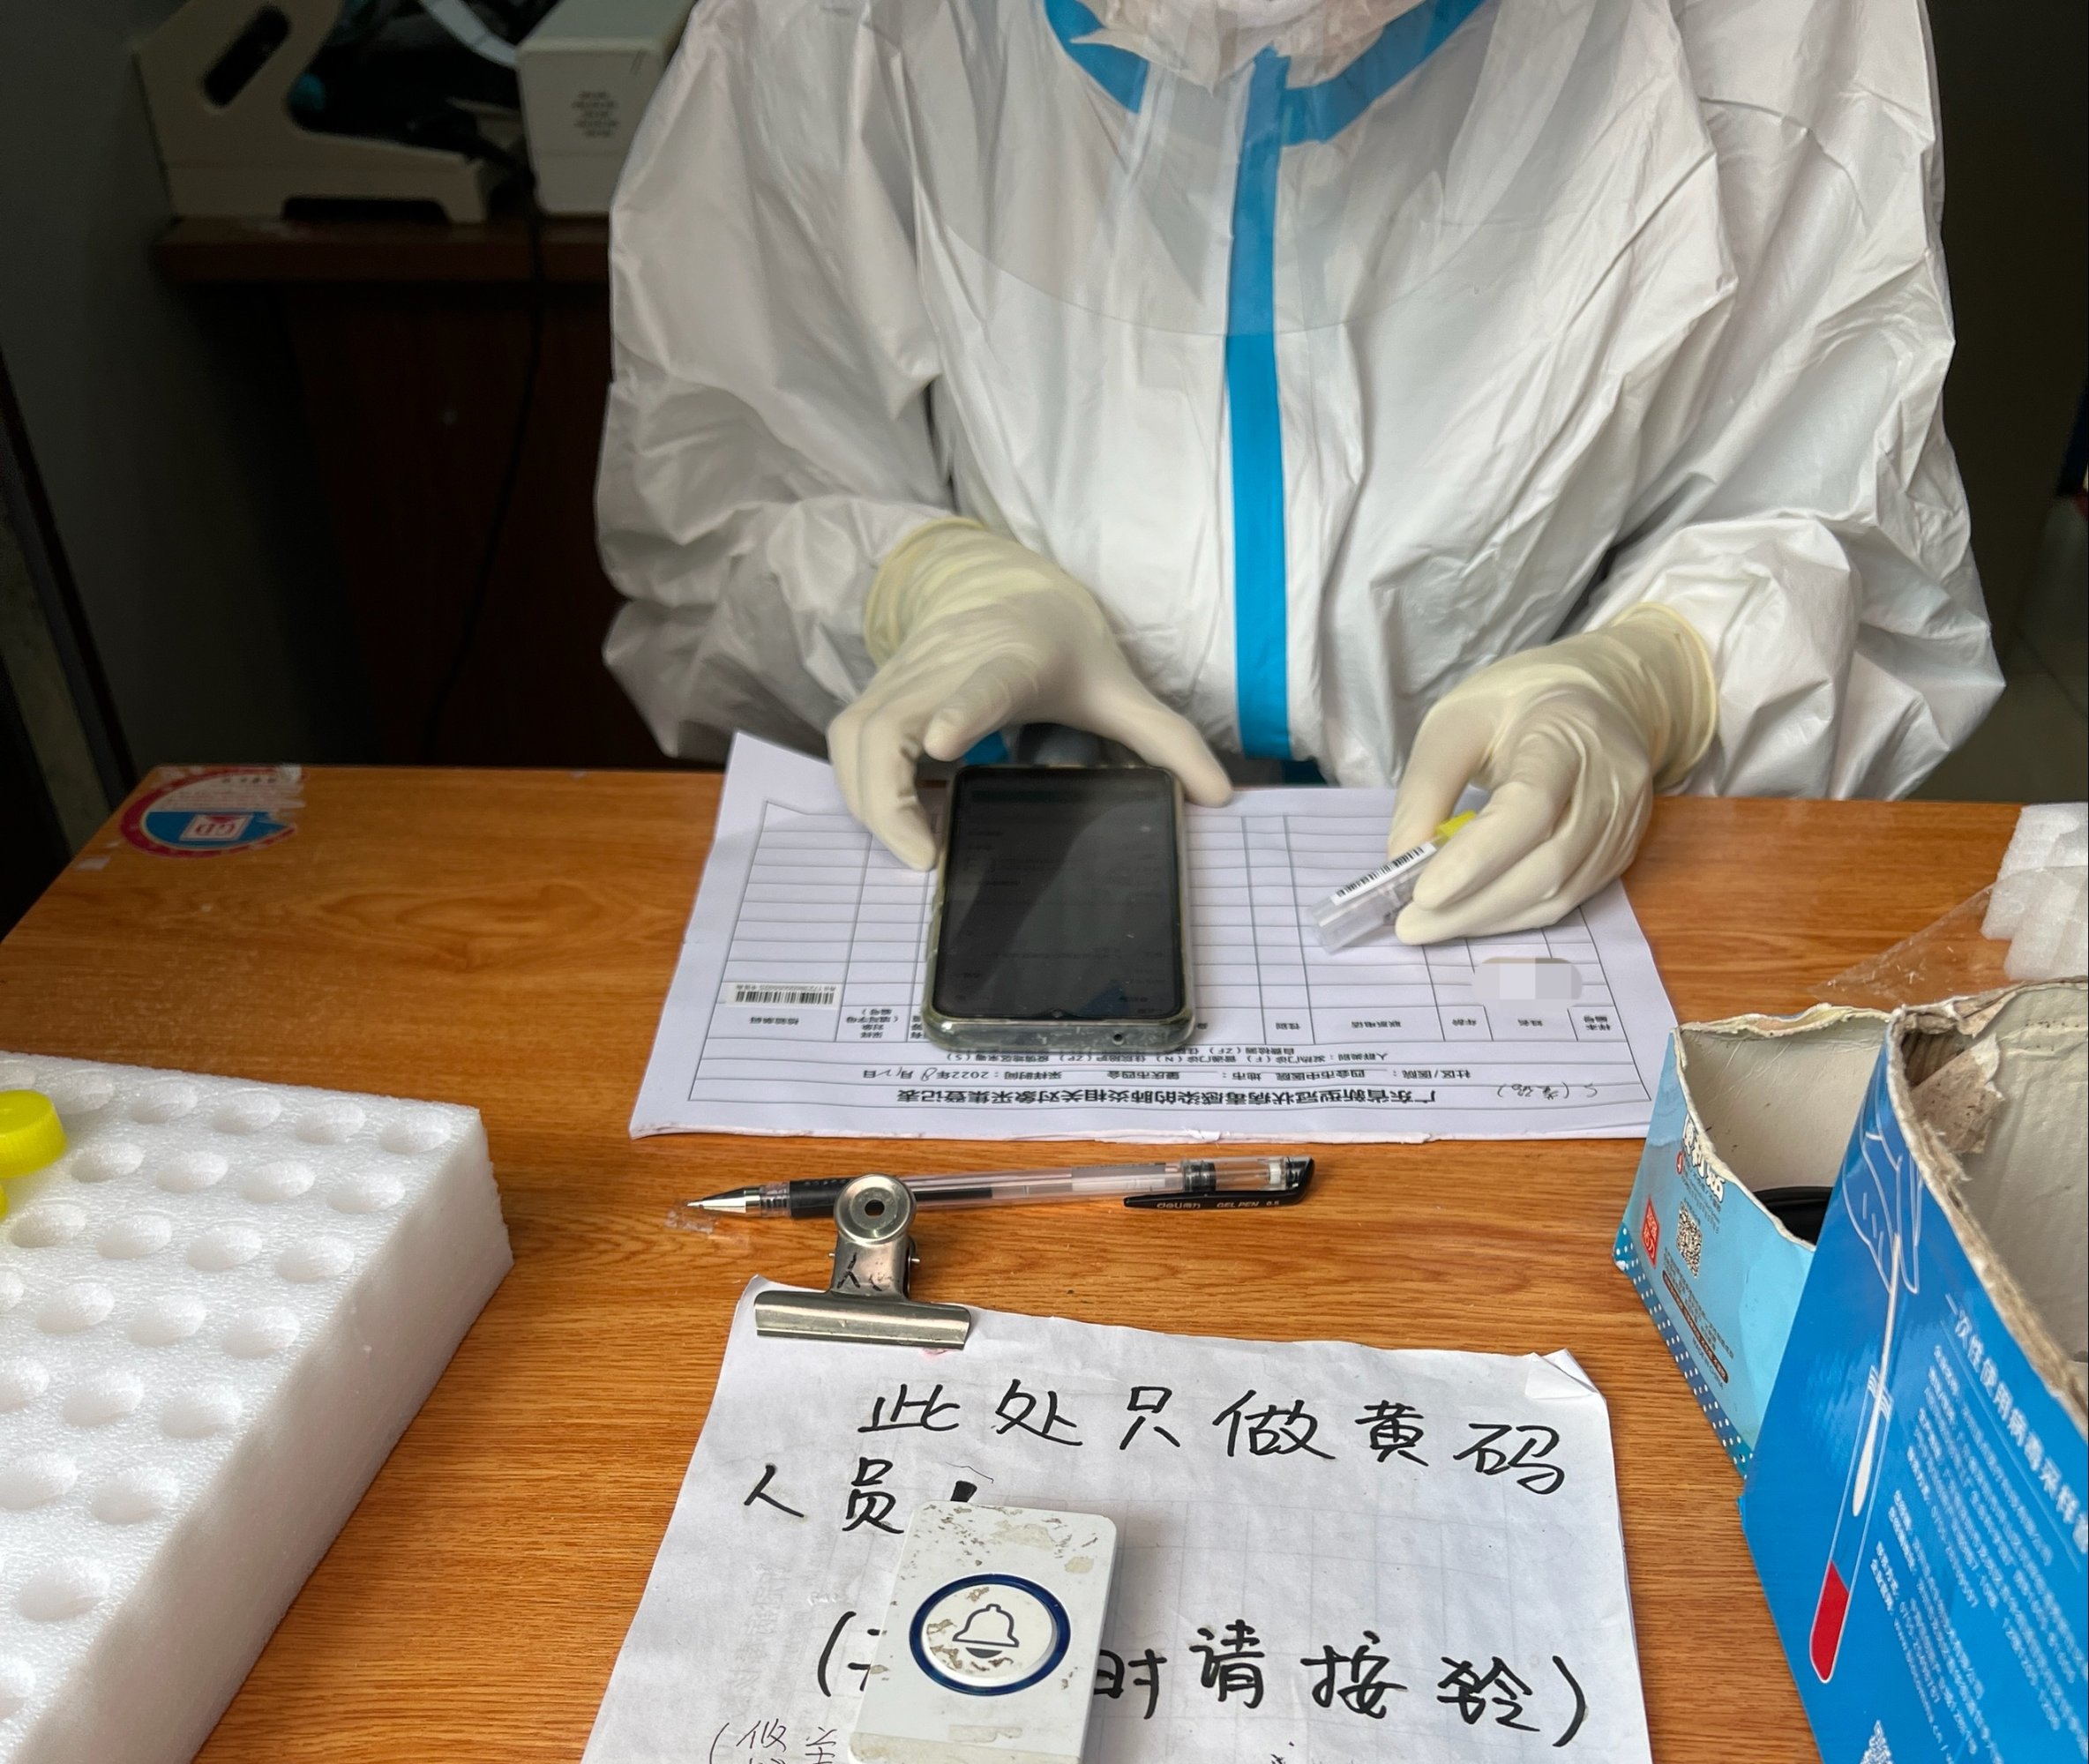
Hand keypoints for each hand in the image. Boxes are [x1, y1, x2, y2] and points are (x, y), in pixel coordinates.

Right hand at [830, 520, 1231, 865]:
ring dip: (868, 802)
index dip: (962, 711)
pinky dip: (862, 790)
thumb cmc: (1060, 643)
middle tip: (925, 858)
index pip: (981, 684)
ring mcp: (902, 678)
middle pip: (886, 726)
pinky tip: (900, 825)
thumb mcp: (1118, 687)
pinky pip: (849, 745)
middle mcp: (943, 665)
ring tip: (913, 851)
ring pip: (853, 739)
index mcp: (1010, 659)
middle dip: (887, 797)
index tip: (946, 745)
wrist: (1001, 585)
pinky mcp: (879, 693)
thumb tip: (1219, 795)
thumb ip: (1167, 741)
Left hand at [1386, 606, 1715, 942]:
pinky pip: (1569, 899)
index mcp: (1568, 733)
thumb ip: (1428, 789)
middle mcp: (1611, 782)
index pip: (1530, 808)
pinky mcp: (1621, 850)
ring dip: (1490, 920)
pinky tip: (1475, 915)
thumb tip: (1402, 860)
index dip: (1477, 859)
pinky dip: (1515, 915)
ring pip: (1560, 893)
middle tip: (1412, 925)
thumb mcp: (1455, 722)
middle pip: (1547, 865)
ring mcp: (1624, 822)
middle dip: (1473, 906)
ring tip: (1433, 926)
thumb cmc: (1515, 704)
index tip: (1422, 894)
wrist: (1597, 696)